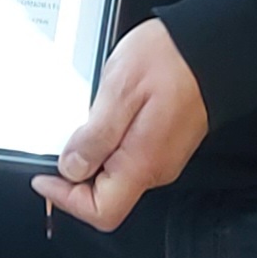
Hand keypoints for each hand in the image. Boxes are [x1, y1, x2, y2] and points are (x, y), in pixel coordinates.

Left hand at [32, 18, 207, 231]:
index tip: (45, 177)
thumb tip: (71, 167)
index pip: (101, 212)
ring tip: (83, 123)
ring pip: (114, 178)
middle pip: (106, 198)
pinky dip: (107, 146)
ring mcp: (161, 158)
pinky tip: (104, 118)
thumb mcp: (120, 89)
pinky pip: (128, 159)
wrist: (211, 46)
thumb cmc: (173, 59)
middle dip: (75, 179)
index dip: (65, 200)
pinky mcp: (163, 144)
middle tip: (58, 146)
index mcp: (142, 162)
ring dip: (91, 158)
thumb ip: (95, 136)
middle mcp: (155, 168)